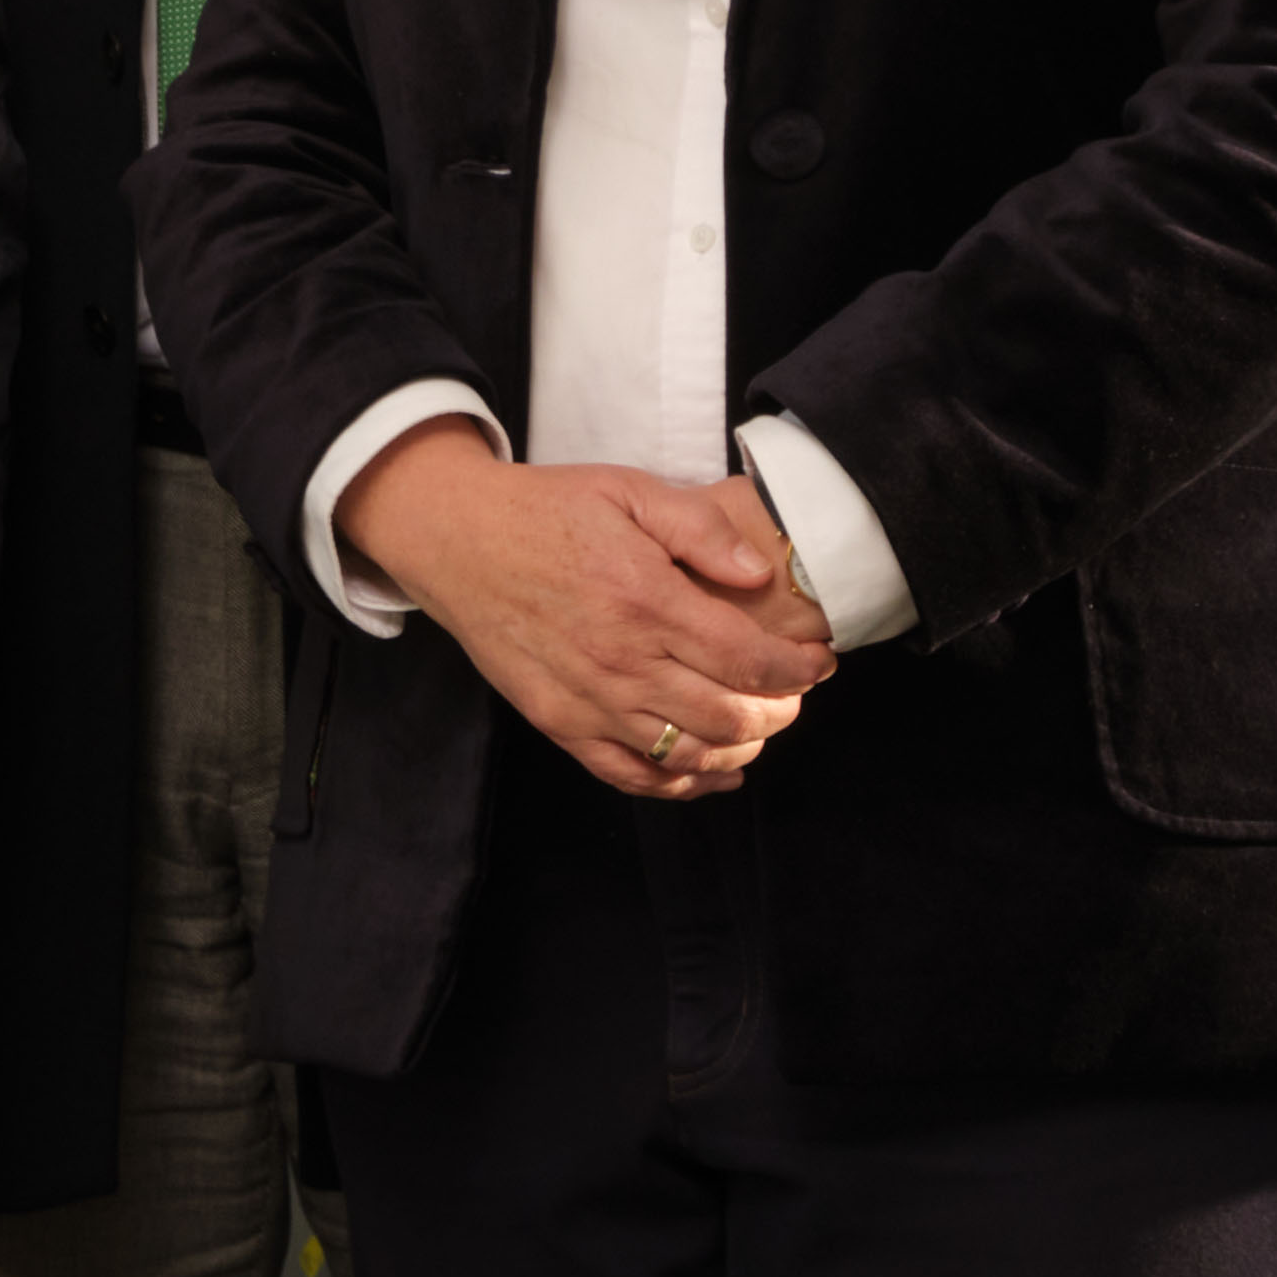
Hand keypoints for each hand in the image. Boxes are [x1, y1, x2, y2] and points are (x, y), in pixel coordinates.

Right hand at [336, 422, 827, 799]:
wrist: (458, 540)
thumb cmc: (547, 511)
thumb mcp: (630, 491)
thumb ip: (700, 529)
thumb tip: (758, 573)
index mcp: (646, 600)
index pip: (748, 659)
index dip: (797, 670)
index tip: (818, 661)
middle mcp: (621, 662)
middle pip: (729, 717)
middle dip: (779, 711)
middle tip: (793, 692)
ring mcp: (588, 702)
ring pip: (687, 754)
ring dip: (740, 750)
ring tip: (759, 727)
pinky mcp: (559, 724)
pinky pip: (630, 775)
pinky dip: (680, 785)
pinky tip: (713, 773)